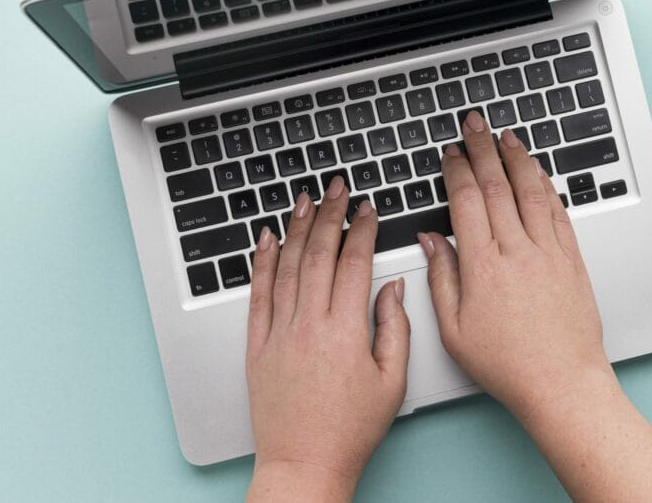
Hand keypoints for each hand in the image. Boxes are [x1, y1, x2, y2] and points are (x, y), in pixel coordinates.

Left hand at [246, 178, 408, 501]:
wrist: (304, 464)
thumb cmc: (350, 430)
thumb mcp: (392, 381)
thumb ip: (395, 328)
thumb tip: (393, 288)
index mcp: (345, 332)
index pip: (353, 263)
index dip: (362, 230)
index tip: (367, 209)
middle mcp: (308, 326)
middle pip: (318, 254)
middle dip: (329, 214)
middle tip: (336, 187)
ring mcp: (278, 333)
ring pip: (285, 266)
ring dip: (296, 228)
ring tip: (304, 199)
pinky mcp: (256, 346)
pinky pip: (257, 294)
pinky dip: (260, 263)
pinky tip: (265, 239)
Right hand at [421, 111, 651, 501]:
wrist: (561, 381)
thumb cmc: (508, 363)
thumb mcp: (455, 329)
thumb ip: (441, 277)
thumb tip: (431, 240)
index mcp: (483, 266)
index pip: (466, 201)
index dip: (457, 170)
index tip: (451, 153)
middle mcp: (518, 251)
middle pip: (497, 185)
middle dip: (483, 149)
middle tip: (474, 125)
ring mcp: (549, 252)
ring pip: (531, 191)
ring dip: (517, 158)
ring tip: (507, 136)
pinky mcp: (572, 259)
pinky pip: (558, 212)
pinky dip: (547, 186)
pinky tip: (538, 173)